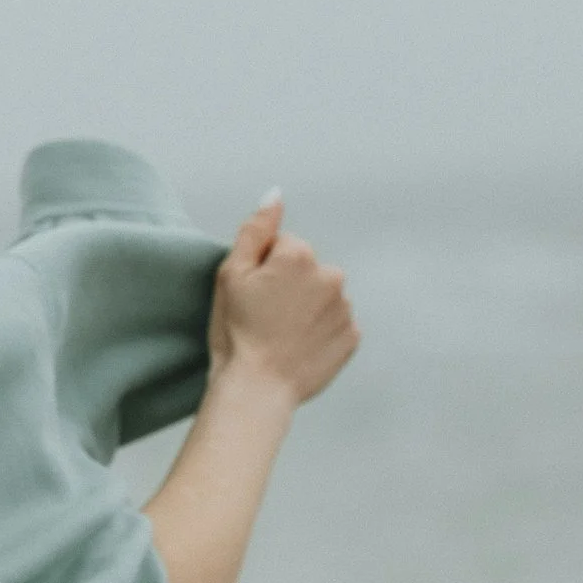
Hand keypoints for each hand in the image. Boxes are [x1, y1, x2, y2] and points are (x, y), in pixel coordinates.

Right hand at [207, 192, 360, 403]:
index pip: (283, 246)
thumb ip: (255, 229)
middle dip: (289, 286)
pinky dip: (319, 332)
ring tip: (280, 334)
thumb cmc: (236, 332)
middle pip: (307, 269)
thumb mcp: (230, 275)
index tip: (253, 294)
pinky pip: (335, 324)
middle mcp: (331, 276)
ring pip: (321, 296)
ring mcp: (345, 309)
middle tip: (264, 316)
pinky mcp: (352, 337)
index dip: (263, 269)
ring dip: (305, 308)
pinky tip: (296, 346)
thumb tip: (275, 194)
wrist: (256, 389)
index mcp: (299, 256)